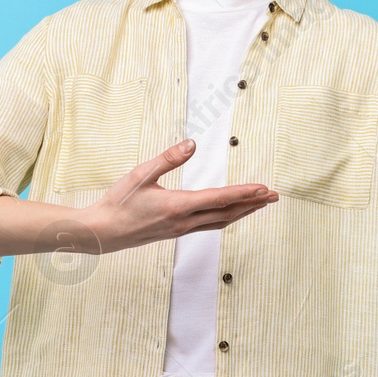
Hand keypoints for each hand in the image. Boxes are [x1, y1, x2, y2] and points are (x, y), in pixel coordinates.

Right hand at [81, 139, 278, 253]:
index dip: (244, 193)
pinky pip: (209, 225)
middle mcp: (184, 222)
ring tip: (261, 204)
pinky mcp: (176, 232)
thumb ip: (168, 158)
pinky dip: (226, 217)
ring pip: (220, 222)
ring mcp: (181, 230)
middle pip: (227, 213)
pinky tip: (231, 213)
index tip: (264, 188)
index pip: (219, 198)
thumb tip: (192, 144)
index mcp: (177, 206)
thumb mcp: (141, 174)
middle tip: (275, 196)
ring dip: (243, 212)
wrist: (102, 232)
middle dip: (253, 204)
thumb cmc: (119, 202)